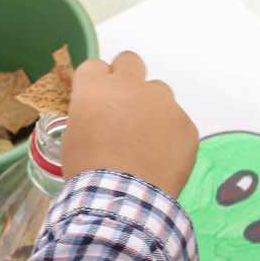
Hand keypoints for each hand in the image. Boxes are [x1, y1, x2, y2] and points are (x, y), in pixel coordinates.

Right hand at [61, 52, 199, 197]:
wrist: (122, 199)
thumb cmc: (89, 171)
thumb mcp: (73, 137)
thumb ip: (88, 113)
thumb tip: (96, 113)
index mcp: (97, 87)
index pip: (95, 66)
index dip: (95, 83)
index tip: (96, 99)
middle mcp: (131, 86)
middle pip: (130, 61)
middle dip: (127, 77)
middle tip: (123, 104)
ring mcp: (163, 104)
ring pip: (159, 91)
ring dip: (152, 107)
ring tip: (144, 140)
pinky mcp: (185, 124)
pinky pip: (177, 122)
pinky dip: (169, 135)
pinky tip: (159, 158)